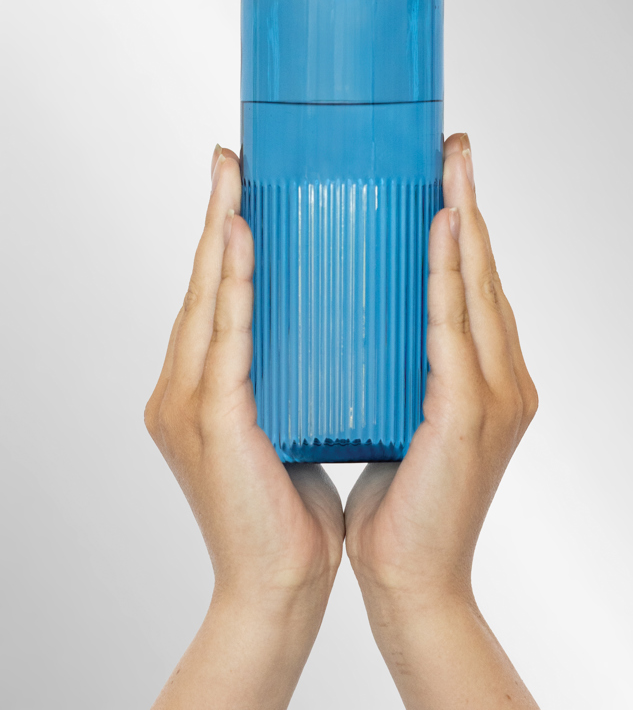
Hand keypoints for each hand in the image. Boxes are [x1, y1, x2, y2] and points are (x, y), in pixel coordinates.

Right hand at [145, 146, 343, 709]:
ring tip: (233, 173)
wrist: (281, 582)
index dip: (228, 231)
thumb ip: (298, 372)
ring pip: (206, 295)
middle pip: (203, 280)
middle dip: (219, 211)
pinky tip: (241, 235)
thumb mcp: (293, 417)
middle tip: (232, 153)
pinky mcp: (210, 418)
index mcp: (205, 381)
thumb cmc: (292, 506)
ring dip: (222, 228)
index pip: (219, 291)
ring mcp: (189, 399)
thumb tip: (343, 324)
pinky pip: (225, 335)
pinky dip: (234, 281)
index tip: (244, 177)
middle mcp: (185, 381)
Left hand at [345, 133, 538, 708]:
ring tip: (451, 162)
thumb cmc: (397, 500)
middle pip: (484, 270)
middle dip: (468, 200)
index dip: (462, 222)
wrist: (408, 579)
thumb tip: (349, 316)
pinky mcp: (474, 412)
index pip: (472, 283)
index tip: (442, 169)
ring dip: (464, 217)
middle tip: (453, 143)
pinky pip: (457, 325)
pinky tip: (445, 225)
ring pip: (479, 285)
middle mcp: (504, 373)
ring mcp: (498, 391)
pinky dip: (451, 272)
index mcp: (486, 373)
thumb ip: (393, 365)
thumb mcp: (397, 412)